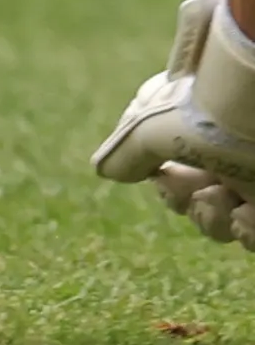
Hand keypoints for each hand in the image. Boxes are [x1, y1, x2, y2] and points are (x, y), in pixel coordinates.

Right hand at [97, 0, 254, 241]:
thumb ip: (125, 151)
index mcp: (190, 130)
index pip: (170, 171)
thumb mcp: (150, 127)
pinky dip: (246, 232)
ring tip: (224, 200)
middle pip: (194, 201)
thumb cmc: (206, 110)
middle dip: (185, 203)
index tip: (164, 176)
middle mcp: (221, 153)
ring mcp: (248, 174)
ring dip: (214, 221)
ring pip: (224, 222)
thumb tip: (105, 169)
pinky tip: (245, 214)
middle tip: (200, 191)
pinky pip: (253, 233)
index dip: (166, 186)